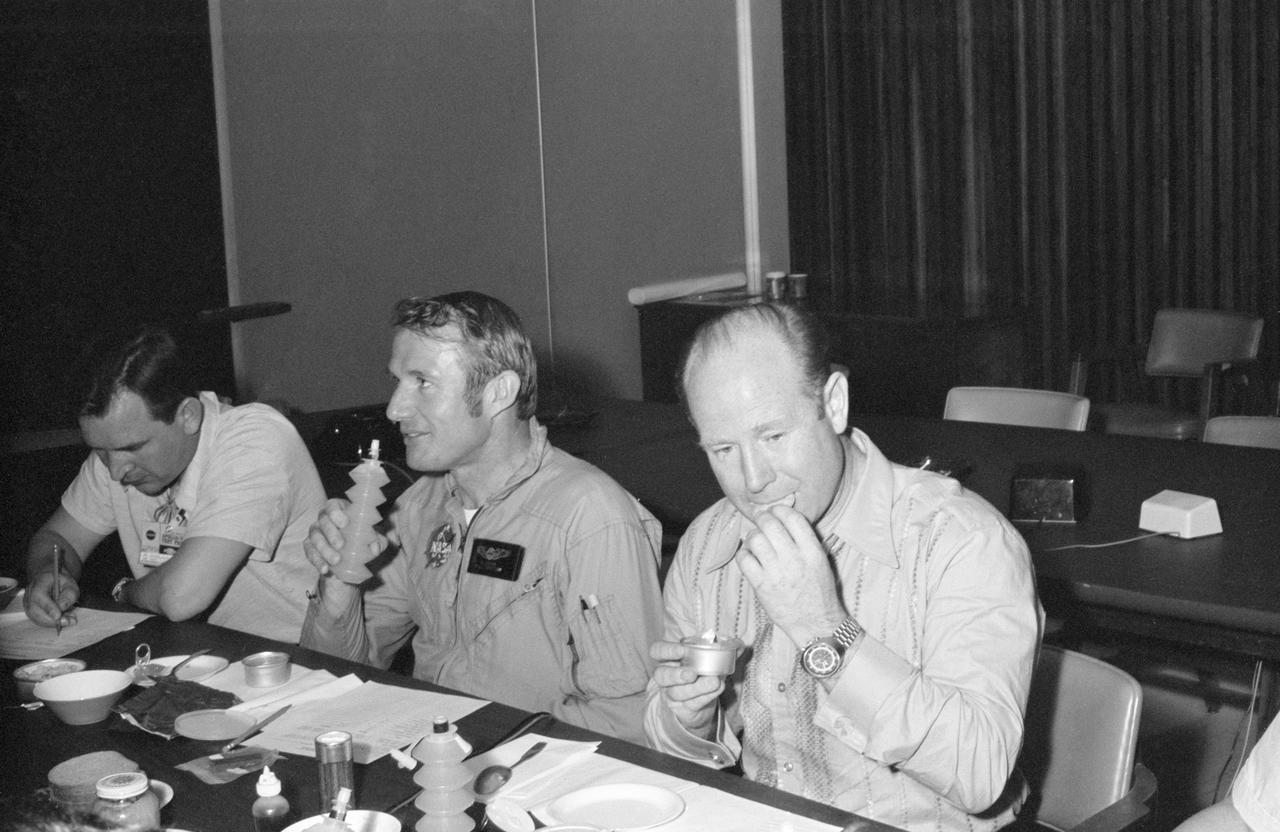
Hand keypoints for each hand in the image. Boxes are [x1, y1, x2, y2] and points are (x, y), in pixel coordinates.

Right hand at [23, 568, 79, 629]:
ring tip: (68, 621)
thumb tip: (62, 607)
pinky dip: (51, 623)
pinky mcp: (30, 611)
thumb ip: (69, 594)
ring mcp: (27, 604)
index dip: (48, 607)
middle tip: (68, 622)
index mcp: (39, 583)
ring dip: (52, 623)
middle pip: (35, 610)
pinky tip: (62, 620)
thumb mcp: (70, 583)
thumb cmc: (61, 581)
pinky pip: (38, 620)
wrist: (51, 579)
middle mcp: (29, 594)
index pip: (39, 596)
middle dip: (52, 619)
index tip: (58, 616)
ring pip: (36, 618)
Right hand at [302, 498, 388, 577]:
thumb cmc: (363, 537)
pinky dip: (317, 562)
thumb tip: (375, 549)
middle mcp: (324, 518)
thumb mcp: (373, 538)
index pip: (333, 506)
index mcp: (339, 509)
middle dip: (331, 533)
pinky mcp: (310, 547)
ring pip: (315, 538)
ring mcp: (315, 532)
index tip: (345, 523)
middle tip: (340, 545)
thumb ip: (376, 540)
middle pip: (323, 522)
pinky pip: (310, 553)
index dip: (336, 513)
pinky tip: (325, 570)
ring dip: (325, 550)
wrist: (353, 554)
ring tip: (336, 561)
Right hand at [649, 639, 723, 738]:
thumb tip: (740, 644)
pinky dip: (706, 696)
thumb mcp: (712, 660)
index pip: (657, 651)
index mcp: (670, 659)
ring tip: (713, 681)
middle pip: (661, 675)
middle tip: (692, 673)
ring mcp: (672, 695)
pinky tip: (717, 689)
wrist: (699, 704)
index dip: (666, 650)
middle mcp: (666, 677)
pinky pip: (691, 704)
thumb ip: (726, 650)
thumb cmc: (702, 674)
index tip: (682, 650)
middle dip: (676, 674)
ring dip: (696, 687)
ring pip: (677, 692)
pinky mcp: (682, 710)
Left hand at [736, 505, 844, 642]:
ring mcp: (776, 572)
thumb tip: (786, 519)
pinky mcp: (761, 586)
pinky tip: (749, 557)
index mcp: (812, 551)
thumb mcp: (821, 562)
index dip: (780, 509)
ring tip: (755, 541)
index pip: (793, 518)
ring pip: (755, 539)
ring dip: (752, 536)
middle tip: (761, 521)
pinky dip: (743, 554)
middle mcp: (794, 559)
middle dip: (762, 518)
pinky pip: (744, 559)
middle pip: (770, 524)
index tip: (775, 511)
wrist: (816, 624)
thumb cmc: (820, 592)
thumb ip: (806, 541)